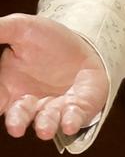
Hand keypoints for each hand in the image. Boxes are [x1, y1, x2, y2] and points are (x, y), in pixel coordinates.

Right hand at [0, 14, 108, 139]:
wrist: (84, 43)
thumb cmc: (47, 40)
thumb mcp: (21, 28)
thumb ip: (1, 31)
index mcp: (9, 87)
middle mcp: (29, 103)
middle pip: (19, 116)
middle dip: (17, 122)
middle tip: (16, 128)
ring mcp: (54, 108)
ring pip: (46, 120)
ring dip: (45, 124)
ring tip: (44, 129)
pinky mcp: (78, 109)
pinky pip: (74, 117)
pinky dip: (71, 121)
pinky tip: (69, 124)